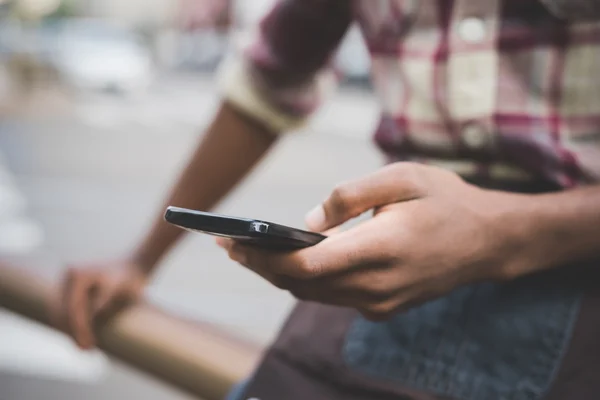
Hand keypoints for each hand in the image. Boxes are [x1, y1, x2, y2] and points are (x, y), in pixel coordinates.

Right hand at [52, 260, 146, 348]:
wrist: (136, 264)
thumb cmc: (130, 278)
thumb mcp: (120, 288)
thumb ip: (105, 299)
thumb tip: (93, 314)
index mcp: (78, 275)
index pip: (73, 309)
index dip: (80, 330)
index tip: (89, 345)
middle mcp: (68, 276)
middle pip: (63, 312)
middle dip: (73, 333)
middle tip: (86, 350)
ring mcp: (68, 281)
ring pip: (63, 313)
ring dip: (71, 330)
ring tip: (85, 346)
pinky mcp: (73, 288)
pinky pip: (69, 309)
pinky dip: (73, 323)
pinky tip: (83, 336)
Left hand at [218, 162, 523, 319]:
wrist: (489, 242)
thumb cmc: (445, 201)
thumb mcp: (401, 178)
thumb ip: (349, 195)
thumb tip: (307, 219)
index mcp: (381, 249)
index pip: (307, 263)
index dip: (264, 256)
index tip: (232, 244)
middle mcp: (378, 286)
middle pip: (301, 284)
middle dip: (261, 266)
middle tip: (231, 246)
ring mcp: (381, 303)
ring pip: (314, 295)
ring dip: (280, 274)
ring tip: (252, 252)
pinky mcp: (384, 309)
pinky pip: (333, 298)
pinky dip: (307, 281)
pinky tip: (293, 261)